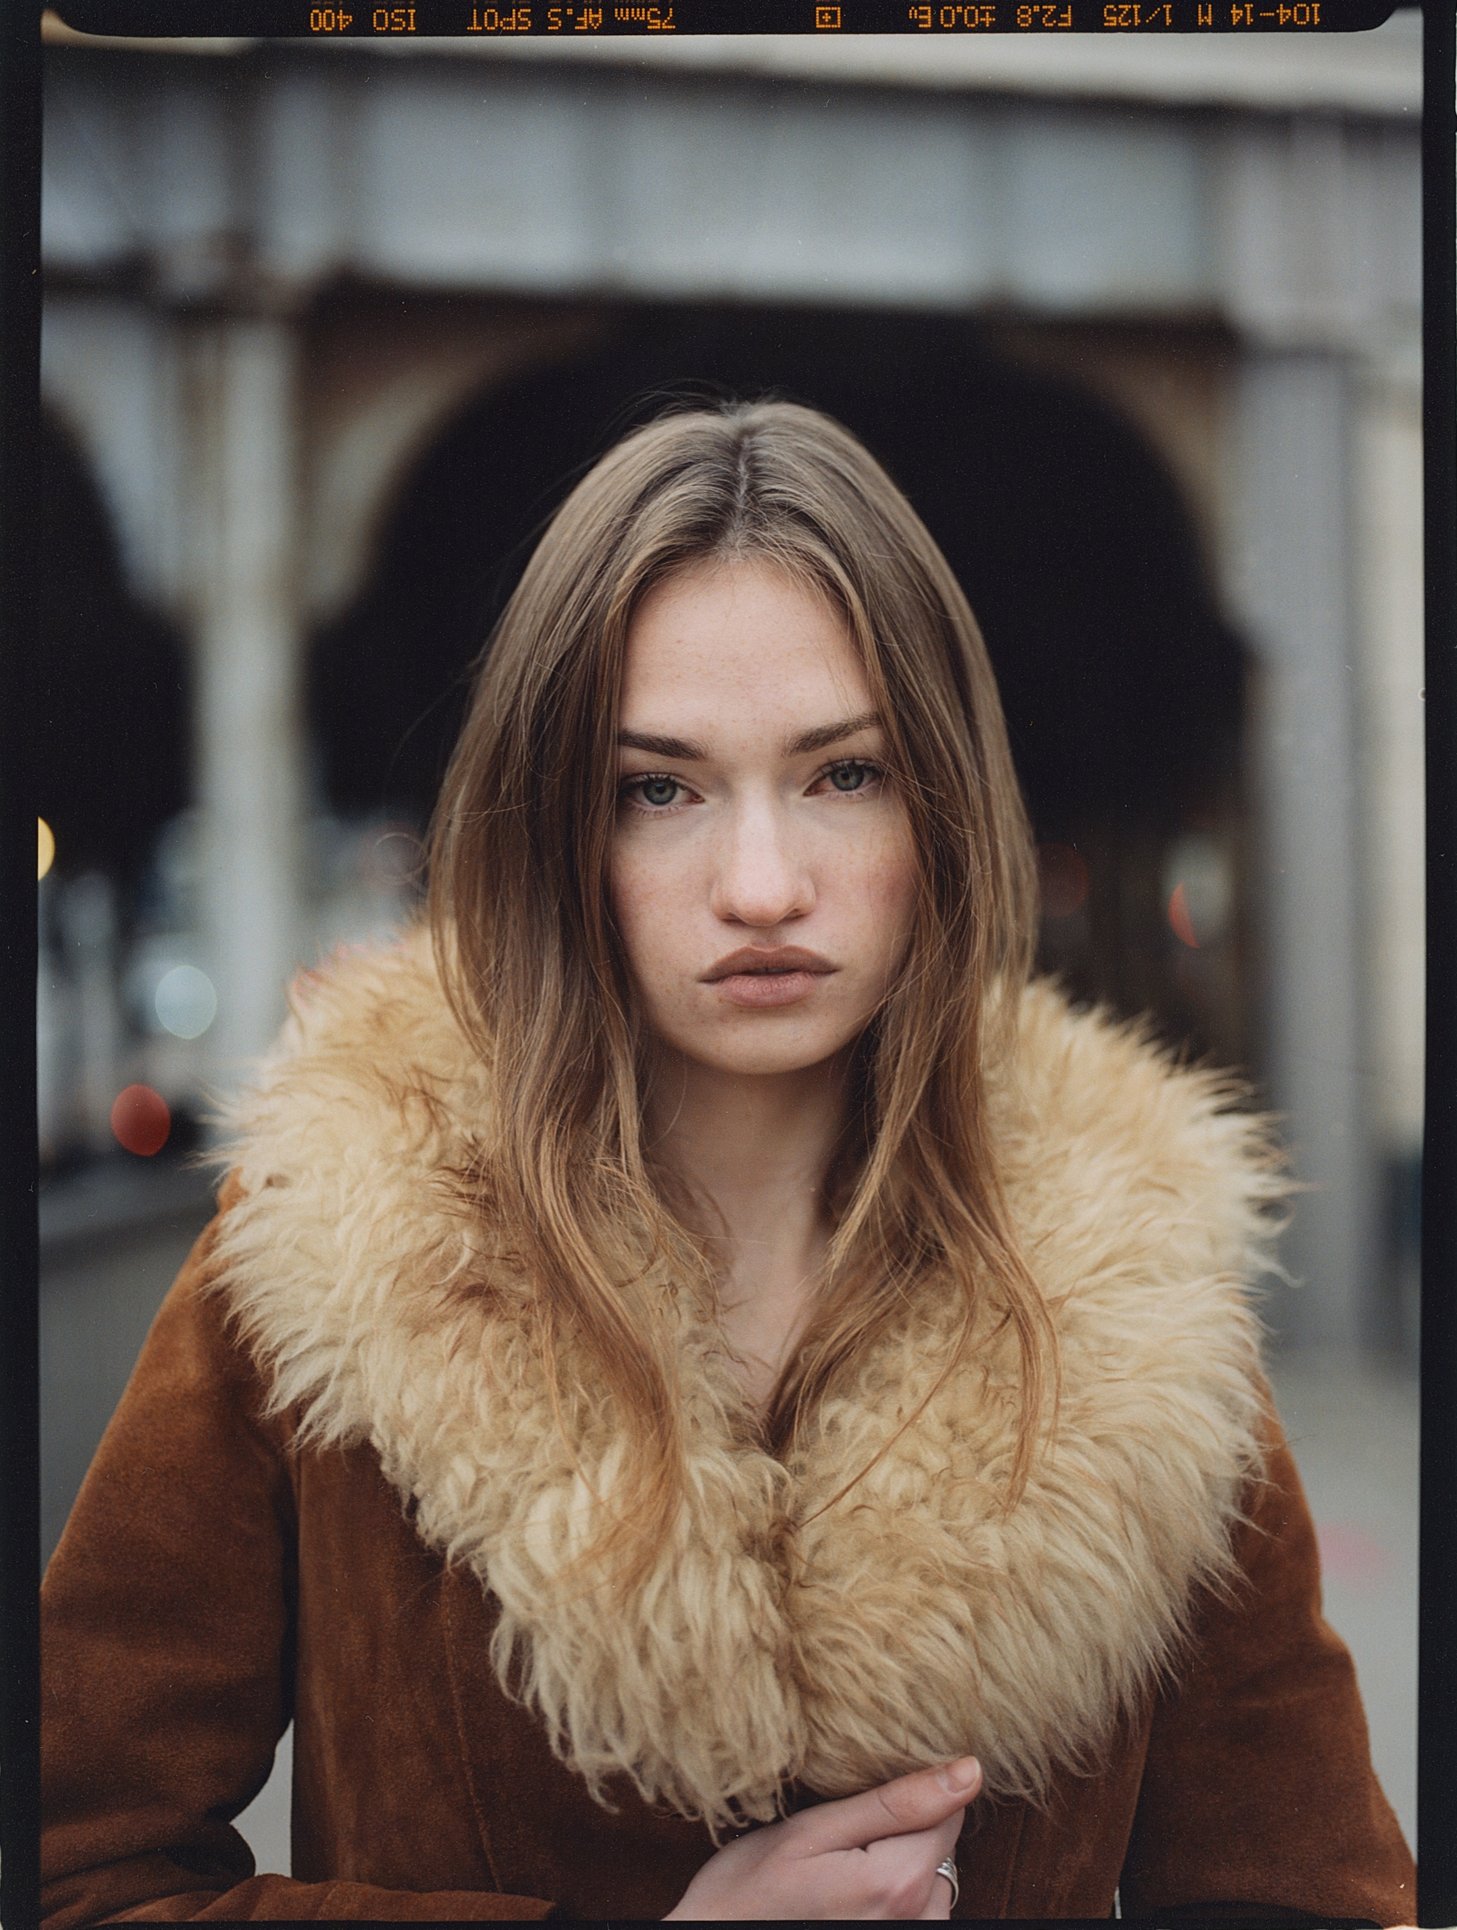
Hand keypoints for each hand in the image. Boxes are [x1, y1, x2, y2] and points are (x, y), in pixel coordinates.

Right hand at [662, 1756, 980, 1920]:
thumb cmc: (750, 1891)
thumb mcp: (812, 1831)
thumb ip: (896, 1802)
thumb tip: (969, 1771)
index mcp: (900, 1881)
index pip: (948, 1809)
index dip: (909, 1790)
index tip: (864, 1795)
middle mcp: (920, 1920)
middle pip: (943, 1846)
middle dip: (904, 1830)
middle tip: (841, 1838)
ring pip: (934, 1879)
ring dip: (899, 1866)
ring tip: (839, 1870)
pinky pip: (919, 1912)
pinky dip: (892, 1896)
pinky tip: (846, 1896)